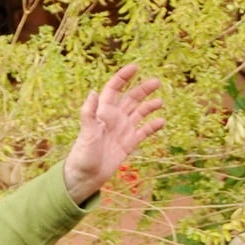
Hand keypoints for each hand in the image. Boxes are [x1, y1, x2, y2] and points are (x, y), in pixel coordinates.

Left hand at [62, 63, 163, 203]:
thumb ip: (89, 113)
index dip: (123, 77)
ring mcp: (122, 130)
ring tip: (160, 102)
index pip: (114, 89)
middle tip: (157, 82)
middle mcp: (114, 119)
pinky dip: (152, 126)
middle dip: (143, 89)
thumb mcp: (86, 132)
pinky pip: (144, 132)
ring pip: (139, 113)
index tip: (135, 67)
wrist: (85, 177)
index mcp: (103, 112)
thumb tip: (93, 91)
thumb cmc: (82, 155)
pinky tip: (162, 122)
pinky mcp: (128, 144)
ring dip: (149, 105)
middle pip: (131, 98)